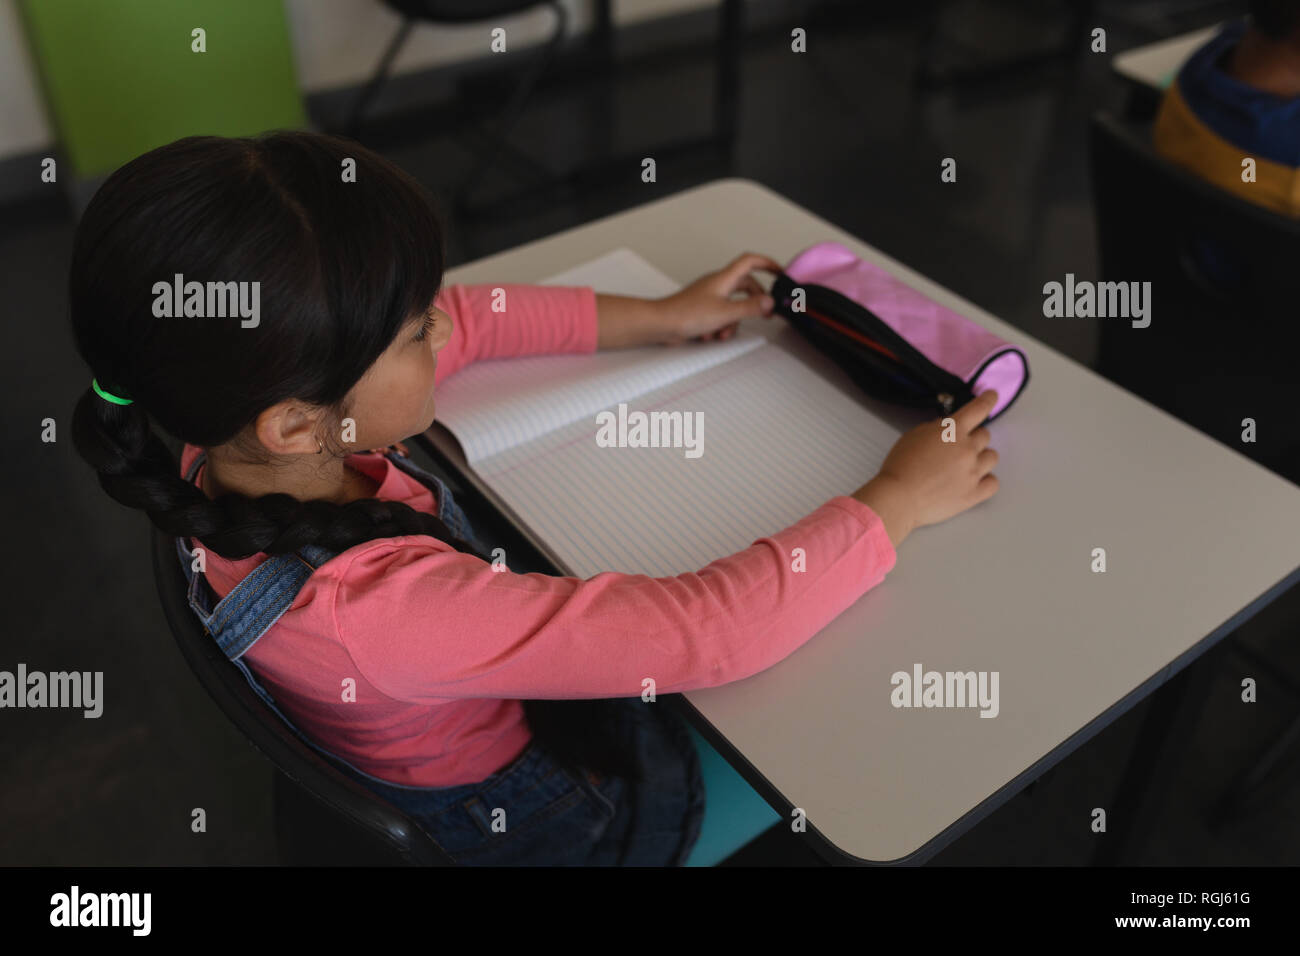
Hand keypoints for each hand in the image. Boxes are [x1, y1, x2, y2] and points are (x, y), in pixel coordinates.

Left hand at [655, 252, 781, 344]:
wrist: (661, 324)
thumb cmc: (686, 314)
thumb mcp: (725, 313)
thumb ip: (750, 308)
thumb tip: (769, 302)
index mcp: (724, 279)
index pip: (750, 261)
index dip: (767, 264)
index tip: (781, 273)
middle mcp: (717, 285)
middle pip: (745, 287)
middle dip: (754, 303)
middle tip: (764, 314)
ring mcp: (709, 296)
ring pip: (733, 306)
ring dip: (733, 322)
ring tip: (724, 333)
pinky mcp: (702, 310)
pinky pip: (720, 316)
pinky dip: (720, 327)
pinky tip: (711, 335)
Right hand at [852, 390, 1000, 547]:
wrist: (899, 498)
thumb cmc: (901, 468)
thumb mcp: (913, 436)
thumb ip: (935, 428)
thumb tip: (946, 428)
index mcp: (953, 431)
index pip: (978, 409)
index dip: (987, 400)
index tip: (992, 397)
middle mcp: (968, 449)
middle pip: (985, 436)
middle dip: (973, 438)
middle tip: (958, 448)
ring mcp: (973, 472)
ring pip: (992, 457)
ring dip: (981, 458)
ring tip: (964, 465)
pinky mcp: (974, 493)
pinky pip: (993, 482)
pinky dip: (986, 480)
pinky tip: (973, 480)